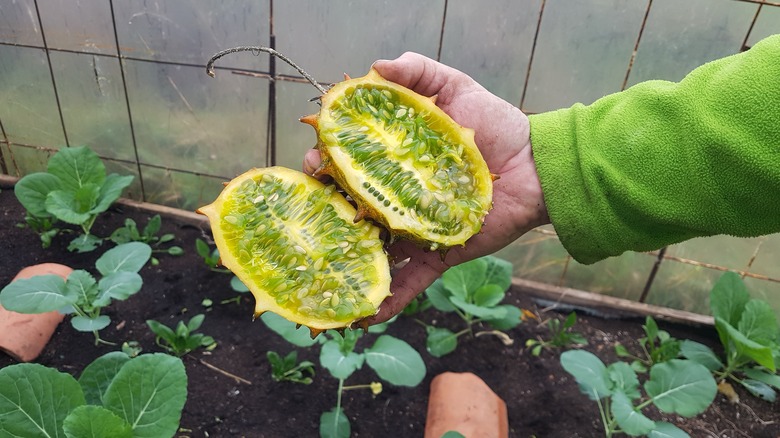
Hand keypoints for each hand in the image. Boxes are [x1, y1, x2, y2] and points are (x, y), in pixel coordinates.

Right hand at [303, 52, 548, 323]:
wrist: (536, 167)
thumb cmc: (496, 125)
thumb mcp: (456, 88)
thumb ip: (418, 72)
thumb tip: (375, 65)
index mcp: (392, 162)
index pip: (346, 165)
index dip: (322, 164)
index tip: (312, 164)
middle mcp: (396, 198)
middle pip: (350, 211)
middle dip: (324, 219)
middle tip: (309, 223)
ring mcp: (415, 230)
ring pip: (373, 253)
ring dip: (347, 268)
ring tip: (319, 283)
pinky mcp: (439, 255)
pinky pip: (411, 283)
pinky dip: (389, 302)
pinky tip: (364, 318)